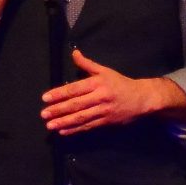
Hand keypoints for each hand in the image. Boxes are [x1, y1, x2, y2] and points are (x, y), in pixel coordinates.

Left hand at [41, 51, 183, 134]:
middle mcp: (100, 97)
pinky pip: (88, 126)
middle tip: (44, 114)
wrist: (142, 99)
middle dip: (58, 110)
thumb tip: (74, 53)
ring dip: (64, 122)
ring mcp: (103, 111)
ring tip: (50, 125)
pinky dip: (75, 129)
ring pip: (81, 118)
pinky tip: (64, 131)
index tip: (46, 98)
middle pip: (76, 105)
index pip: (75, 89)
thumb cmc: (120, 83)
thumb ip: (87, 64)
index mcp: (98, 83)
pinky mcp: (106, 122)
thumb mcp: (105, 71)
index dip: (59, 94)